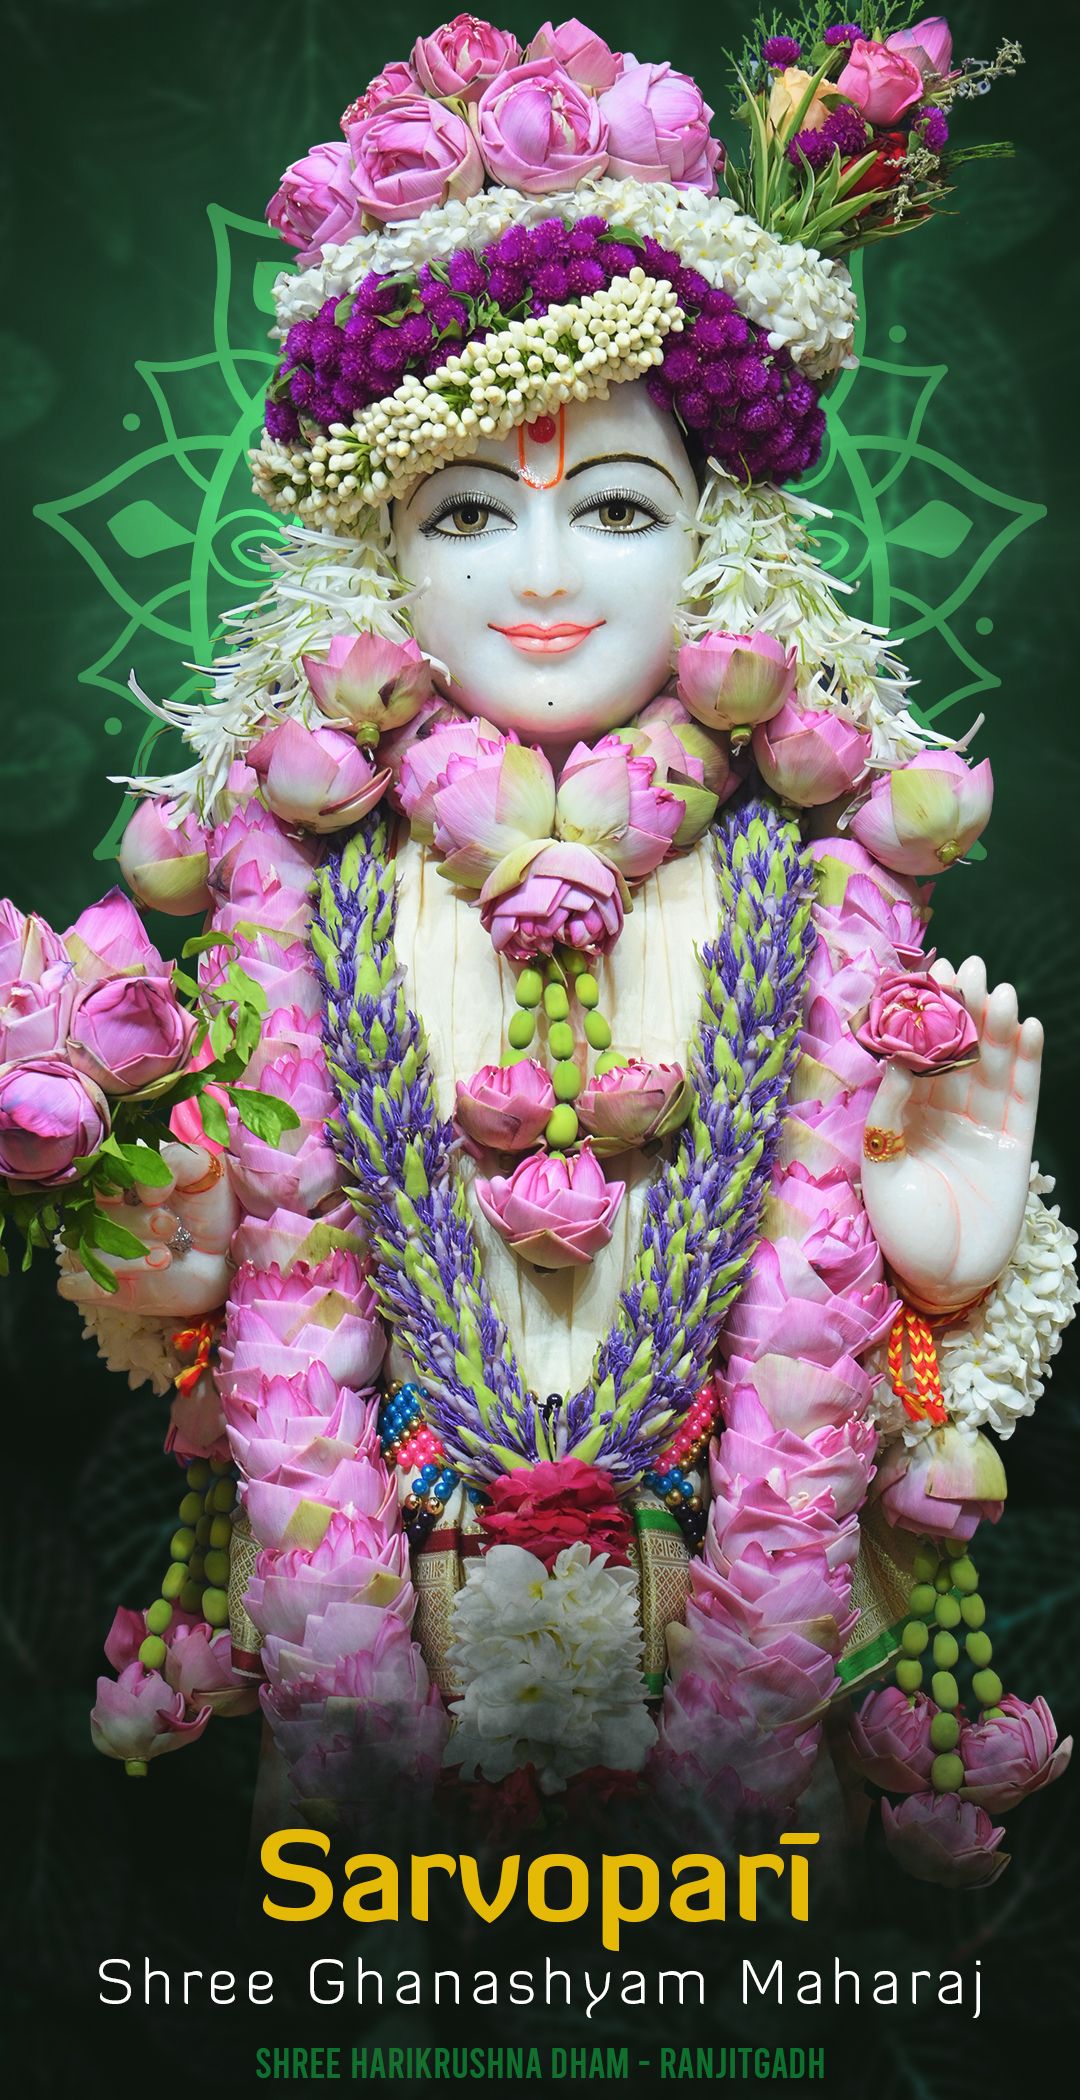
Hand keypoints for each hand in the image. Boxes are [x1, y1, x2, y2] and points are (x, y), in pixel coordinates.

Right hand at [57, 1141, 237, 1317]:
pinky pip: (71, 1284)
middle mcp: (100, 1213)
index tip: (152, 1194)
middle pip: (92, 1213)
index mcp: (117, 1179)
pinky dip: (89, 1283)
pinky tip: (116, 1284)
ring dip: (122, 1256)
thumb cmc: (208, 1209)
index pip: (95, 1174)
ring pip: (84, 1248)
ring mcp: (97, 1249)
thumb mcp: (202, 1172)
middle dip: (134, 1221)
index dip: (117, 1182)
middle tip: (169, 1225)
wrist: (223, 1257)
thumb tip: (145, 1190)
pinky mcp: (100, 1284)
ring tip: (164, 1258)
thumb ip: (175, 1161)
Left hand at [860, 957, 1041, 1317]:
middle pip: (959, 1050)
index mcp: (904, 1117)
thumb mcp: (881, 1167)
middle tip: (969, 966)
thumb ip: (890, 1111)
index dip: (925, 1018)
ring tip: (1001, 989)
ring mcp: (980, 1127)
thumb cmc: (902, 1230)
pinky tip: (1029, 1027)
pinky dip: (1027, 1062)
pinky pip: (1022, 1096)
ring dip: (998, 1026)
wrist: (942, 1281)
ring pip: (993, 1066)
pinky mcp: (1013, 1144)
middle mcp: (943, 1115)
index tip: (928, 976)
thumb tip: (900, 1056)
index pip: (918, 1055)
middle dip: (964, 1007)